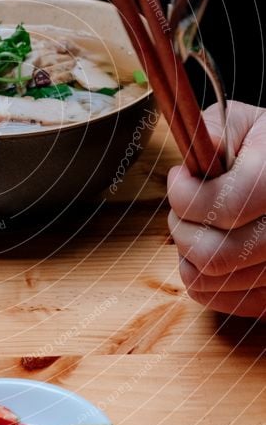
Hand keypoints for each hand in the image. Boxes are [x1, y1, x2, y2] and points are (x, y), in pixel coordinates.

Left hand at [167, 101, 265, 318]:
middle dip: (182, 228)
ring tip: (198, 226)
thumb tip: (195, 158)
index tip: (178, 177)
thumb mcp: (246, 123)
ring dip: (188, 254)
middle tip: (183, 207)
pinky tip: (210, 247)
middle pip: (214, 255)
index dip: (184, 194)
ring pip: (211, 281)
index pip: (222, 207)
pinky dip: (202, 278)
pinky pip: (221, 301)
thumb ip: (214, 131)